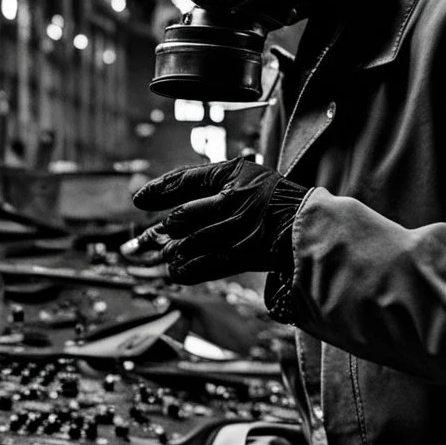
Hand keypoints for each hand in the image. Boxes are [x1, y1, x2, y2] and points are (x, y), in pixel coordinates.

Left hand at [119, 156, 305, 283]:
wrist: (307, 226)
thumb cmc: (273, 198)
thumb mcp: (246, 174)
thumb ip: (210, 181)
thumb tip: (167, 197)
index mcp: (232, 175)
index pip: (184, 180)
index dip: (157, 190)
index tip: (138, 199)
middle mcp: (233, 202)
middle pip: (181, 217)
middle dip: (164, 229)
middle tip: (152, 236)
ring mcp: (237, 230)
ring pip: (188, 243)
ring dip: (171, 251)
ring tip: (165, 253)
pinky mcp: (242, 256)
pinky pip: (202, 266)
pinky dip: (184, 270)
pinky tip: (175, 270)